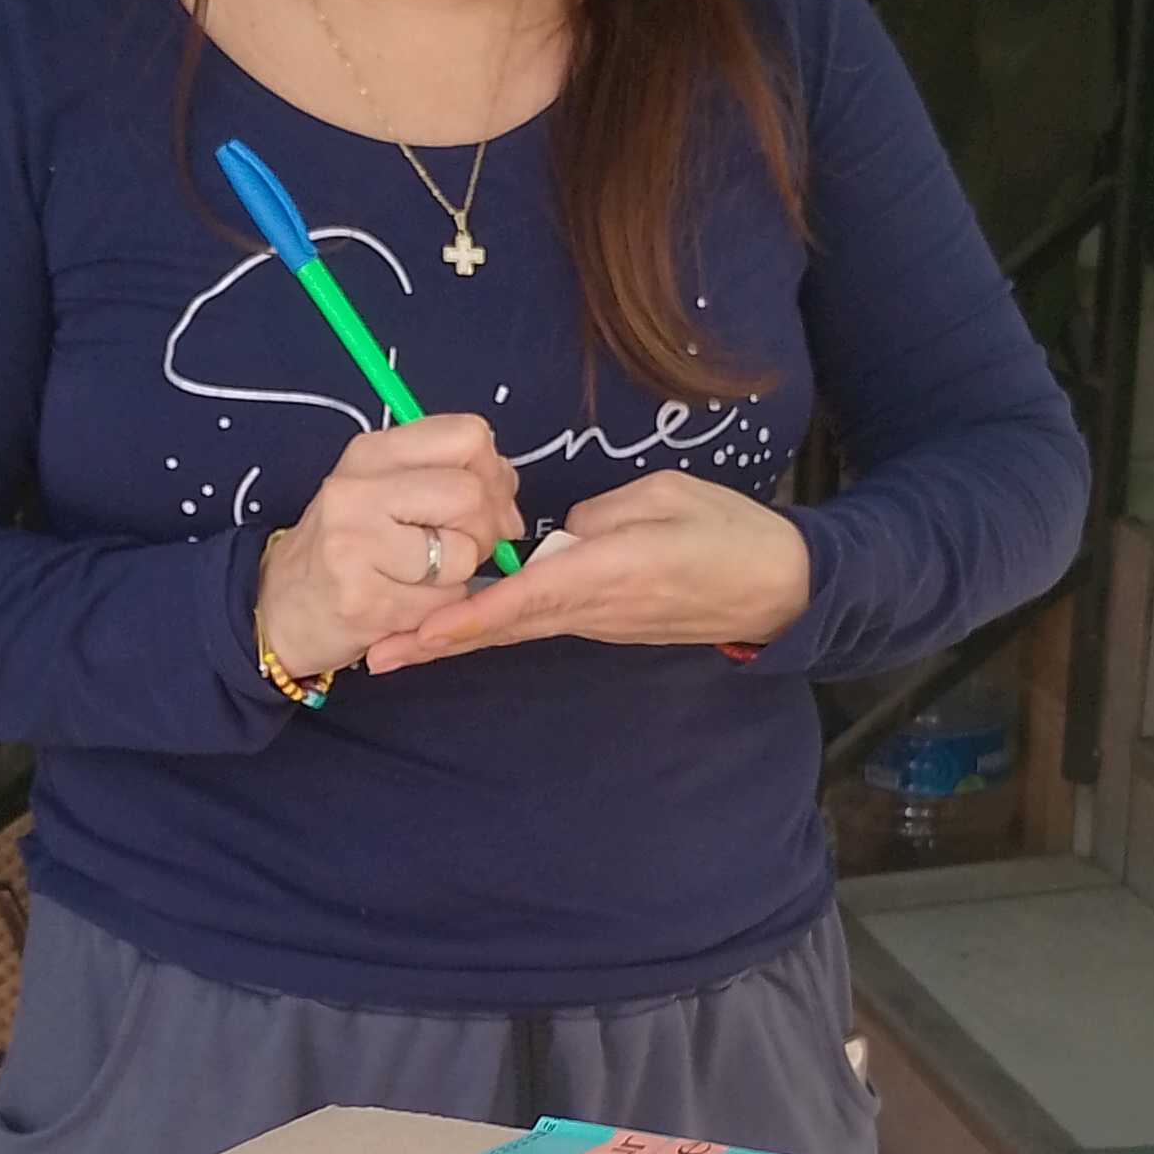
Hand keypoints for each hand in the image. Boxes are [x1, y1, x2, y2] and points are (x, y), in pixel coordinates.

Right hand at [256, 414, 521, 681]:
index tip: (485, 502)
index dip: (494, 473)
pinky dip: (438, 608)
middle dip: (485, 530)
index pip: (467, 436)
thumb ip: (445, 476)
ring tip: (423, 579)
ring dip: (460, 575)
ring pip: (463, 553)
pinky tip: (404, 603)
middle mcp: (357, 491)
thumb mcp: (382, 490)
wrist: (280, 609)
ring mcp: (356, 546)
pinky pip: (443, 601)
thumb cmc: (347, 548)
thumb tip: (508, 492)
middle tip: (461, 550)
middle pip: (471, 495)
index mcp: (369, 453)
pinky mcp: (364, 600)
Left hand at [361, 470, 810, 675]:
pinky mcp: (604, 622)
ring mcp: (597, 622)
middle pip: (502, 626)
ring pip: (515, 627)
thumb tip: (557, 536)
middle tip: (374, 656)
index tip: (414, 632)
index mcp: (606, 572)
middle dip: (437, 641)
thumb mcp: (664, 498)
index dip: (464, 616)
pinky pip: (537, 622)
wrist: (780, 588)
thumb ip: (599, 514)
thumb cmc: (729, 531)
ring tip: (397, 646)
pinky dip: (491, 625)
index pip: (521, 598)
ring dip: (456, 636)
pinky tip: (457, 624)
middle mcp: (592, 607)